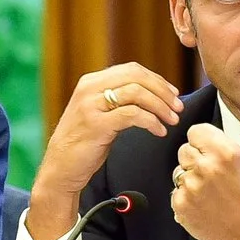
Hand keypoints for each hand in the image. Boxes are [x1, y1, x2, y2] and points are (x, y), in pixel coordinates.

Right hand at [29, 63, 184, 239]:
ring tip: (172, 120)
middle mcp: (89, 89)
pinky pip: (133, 115)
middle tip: (178, 107)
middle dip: (163, 91)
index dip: (157, 80)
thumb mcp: (100, 113)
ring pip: (137, 93)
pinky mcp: (96, 124)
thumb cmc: (85, 143)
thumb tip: (154, 93)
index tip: (173, 94)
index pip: (132, 69)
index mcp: (91, 82)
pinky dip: (151, 121)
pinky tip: (159, 131)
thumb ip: (119, 100)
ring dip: (161, 106)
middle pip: (137, 77)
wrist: (60, 169)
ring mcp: (91, 105)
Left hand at [171, 90, 239, 239]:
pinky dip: (185, 199)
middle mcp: (206, 167)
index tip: (216, 157)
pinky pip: (174, 191)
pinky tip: (203, 204)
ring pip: (178, 171)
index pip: (195, 131)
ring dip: (189, 179)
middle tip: (214, 177)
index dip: (205, 143)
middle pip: (184, 150)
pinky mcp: (180, 204)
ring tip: (209, 191)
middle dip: (196, 161)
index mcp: (223, 151)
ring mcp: (191, 187)